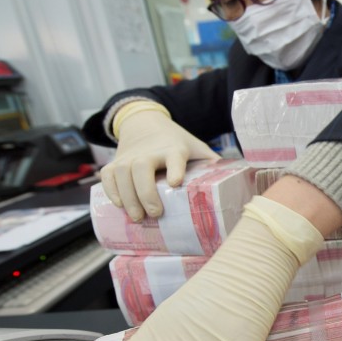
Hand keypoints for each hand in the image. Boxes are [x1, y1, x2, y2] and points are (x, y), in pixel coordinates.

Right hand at [101, 104, 218, 220]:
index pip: (174, 157)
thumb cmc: (175, 142)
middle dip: (145, 192)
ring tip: (137, 217)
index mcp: (173, 148)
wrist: (144, 123)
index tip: (176, 182)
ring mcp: (129, 156)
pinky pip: (108, 176)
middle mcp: (149, 151)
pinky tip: (119, 205)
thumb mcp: (195, 147)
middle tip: (154, 214)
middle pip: (141, 168)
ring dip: (128, 197)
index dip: (174, 168)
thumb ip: (210, 164)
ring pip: (122, 174)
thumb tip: (234, 185)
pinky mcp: (115, 161)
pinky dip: (111, 191)